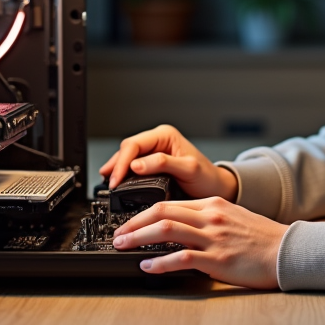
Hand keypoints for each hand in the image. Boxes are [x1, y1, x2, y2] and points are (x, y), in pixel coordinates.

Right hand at [99, 124, 237, 200]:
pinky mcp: (153, 164)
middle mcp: (158, 141)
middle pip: (127, 149)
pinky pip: (133, 166)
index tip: (116, 179)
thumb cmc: (207, 177)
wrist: (216, 188)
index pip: (134, 144)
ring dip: (117, 169)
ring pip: (127, 157)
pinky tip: (117, 181)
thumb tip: (136, 165)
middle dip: (116, 165)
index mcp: (165, 135)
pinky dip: (123, 173)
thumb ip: (163, 164)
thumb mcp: (188, 169)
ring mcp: (154, 152)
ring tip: (108, 182)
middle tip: (109, 183)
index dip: (122, 162)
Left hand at [111, 196, 286, 288]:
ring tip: (122, 246)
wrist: (288, 251)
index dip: (143, 213)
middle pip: (161, 212)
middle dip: (134, 223)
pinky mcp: (217, 260)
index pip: (169, 202)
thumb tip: (180, 226)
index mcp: (212, 204)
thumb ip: (207, 217)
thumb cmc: (262, 238)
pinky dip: (160, 261)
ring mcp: (213, 237)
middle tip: (117, 234)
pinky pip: (181, 257)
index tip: (129, 222)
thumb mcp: (233, 216)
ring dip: (138, 238)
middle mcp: (210, 217)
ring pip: (166, 230)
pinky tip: (147, 265)